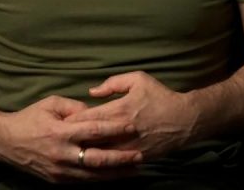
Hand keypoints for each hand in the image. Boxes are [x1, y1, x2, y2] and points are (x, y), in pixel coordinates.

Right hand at [0, 95, 141, 182]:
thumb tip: (95, 110)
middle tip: (140, 155)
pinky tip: (114, 177)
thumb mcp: (52, 103)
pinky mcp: (57, 180)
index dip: (115, 128)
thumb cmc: (31, 117)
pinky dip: (100, 180)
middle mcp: (62, 153)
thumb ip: (75, 107)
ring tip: (133, 169)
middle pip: (97, 158)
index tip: (133, 126)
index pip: (94, 130)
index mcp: (61, 131)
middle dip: (121, 158)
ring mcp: (59, 170)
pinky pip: (83, 182)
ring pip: (93, 175)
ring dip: (115, 173)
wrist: (5, 141)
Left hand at [72, 71, 198, 159]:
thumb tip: (92, 92)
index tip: (61, 121)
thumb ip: (112, 83)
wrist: (183, 120)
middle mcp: (120, 131)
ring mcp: (126, 148)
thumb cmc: (159, 96)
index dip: (71, 120)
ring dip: (84, 153)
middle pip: (88, 138)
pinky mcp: (133, 159)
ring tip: (71, 151)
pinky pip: (112, 165)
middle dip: (73, 139)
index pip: (86, 117)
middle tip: (60, 139)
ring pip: (97, 155)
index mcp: (118, 109)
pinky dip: (100, 164)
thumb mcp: (138, 79)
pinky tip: (90, 162)